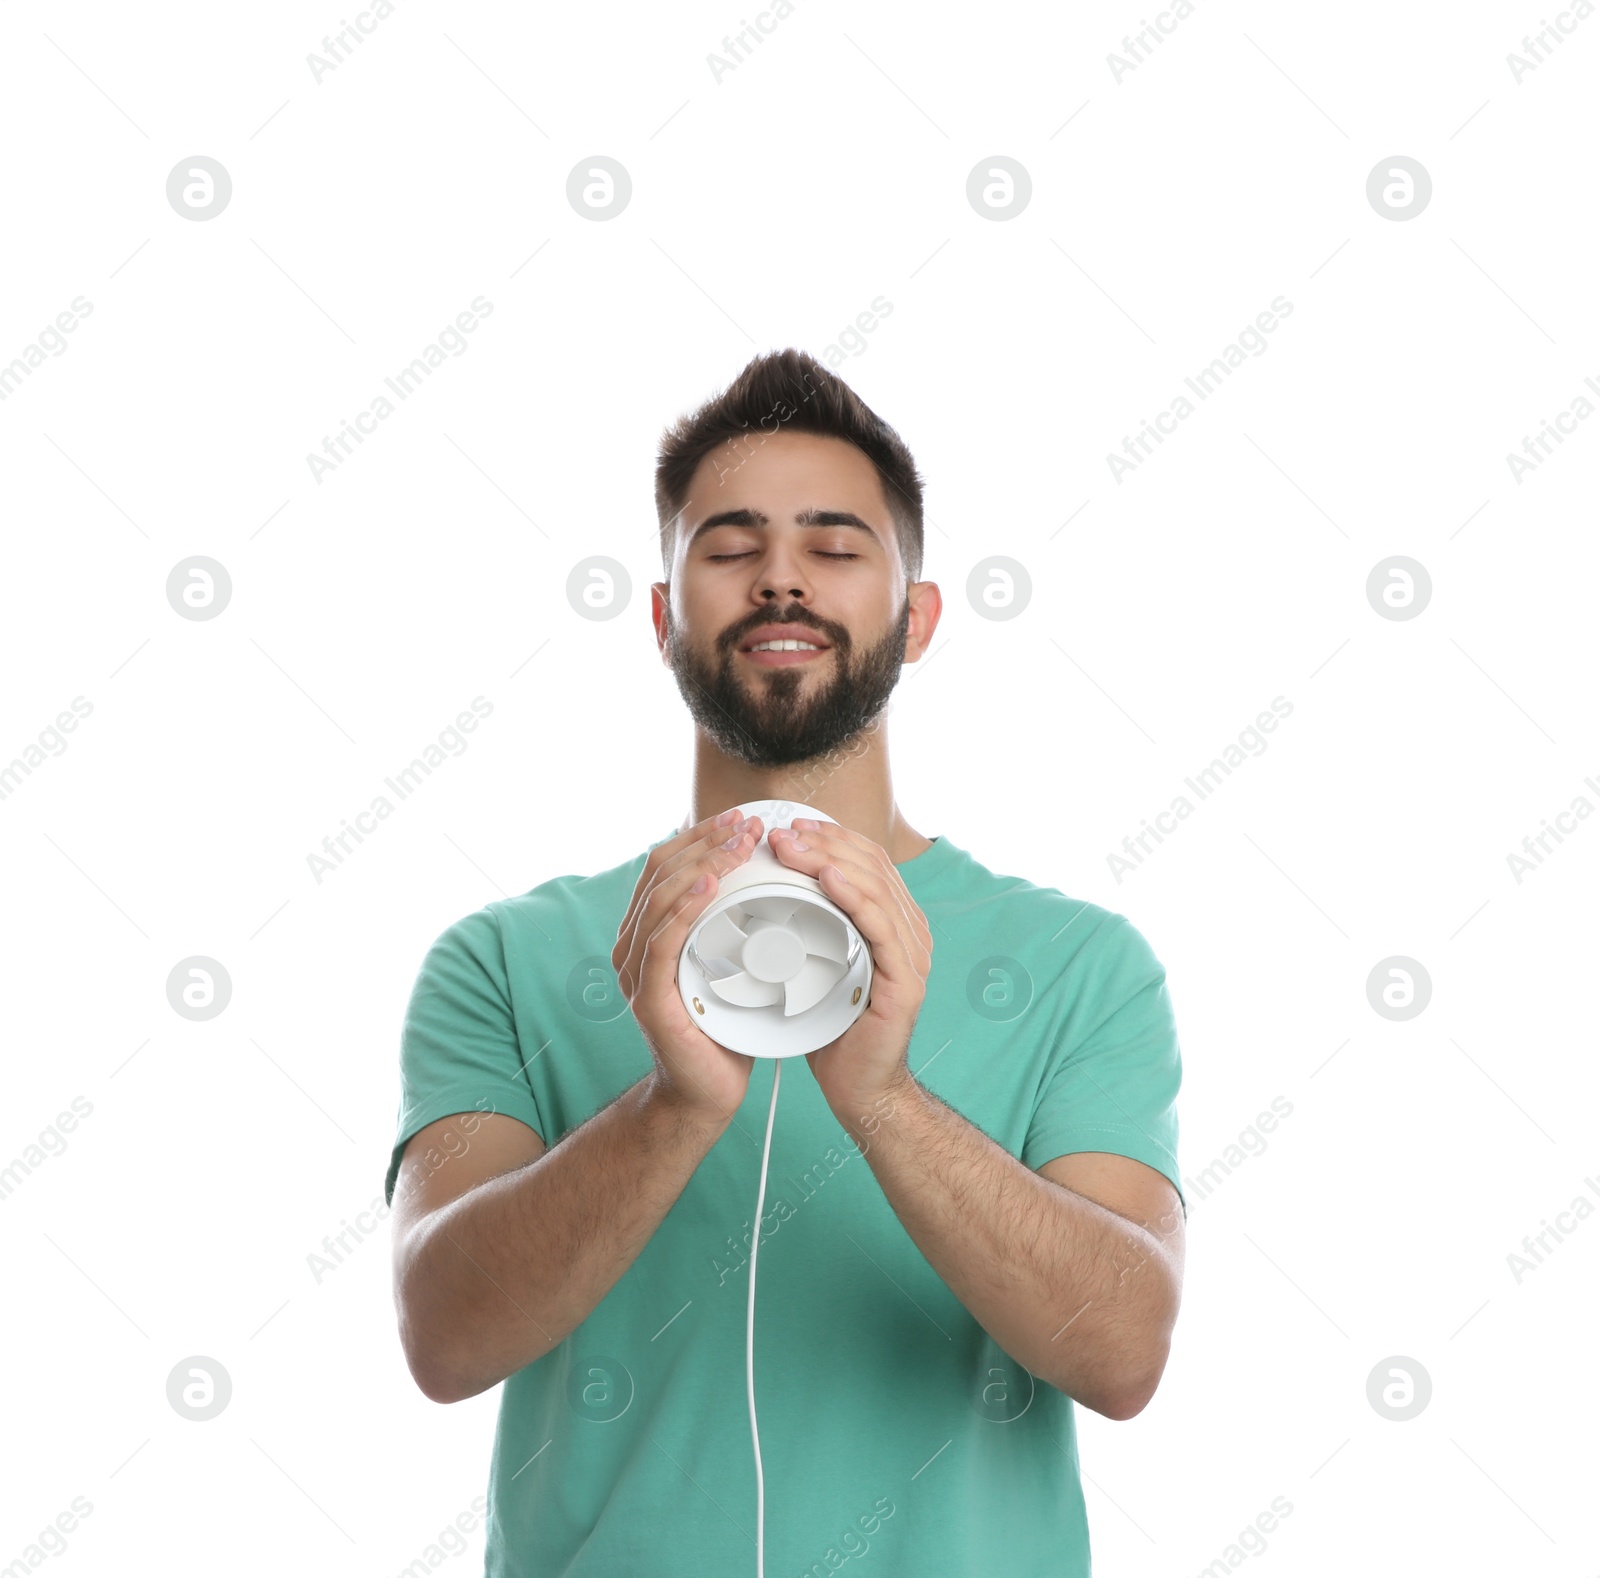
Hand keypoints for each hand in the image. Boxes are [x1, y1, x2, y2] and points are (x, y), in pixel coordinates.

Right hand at [613, 809, 765, 1124]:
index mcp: (649, 930)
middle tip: (748, 826)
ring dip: (702, 866)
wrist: (708, 1092)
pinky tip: (708, 888)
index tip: (742, 819)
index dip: (702, 837)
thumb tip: (764, 877)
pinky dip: (683, 909)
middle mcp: (632, 944)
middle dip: (707, 843)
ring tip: (737, 847)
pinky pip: (661, 941)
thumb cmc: (724, 1026)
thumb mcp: (729, 961)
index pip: (667, 865)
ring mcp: (635, 970)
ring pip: (660, 898)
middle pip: (661, 872)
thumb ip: (731, 922)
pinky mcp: (648, 997)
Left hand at [767, 819, 932, 1121]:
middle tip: (780, 832)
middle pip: (871, 865)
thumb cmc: (834, 1027)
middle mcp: (910, 931)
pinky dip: (853, 896)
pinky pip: (879, 925)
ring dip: (829, 859)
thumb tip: (774, 886)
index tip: (788, 826)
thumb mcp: (820, 963)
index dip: (829, 837)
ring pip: (874, 886)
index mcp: (894, 921)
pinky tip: (828, 878)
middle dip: (823, 841)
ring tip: (792, 847)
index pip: (866, 861)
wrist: (858, 1087)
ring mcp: (913, 953)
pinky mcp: (905, 978)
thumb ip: (814, 924)